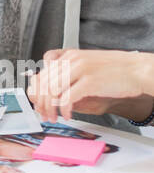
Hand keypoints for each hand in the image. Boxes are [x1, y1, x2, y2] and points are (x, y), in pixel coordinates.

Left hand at [27, 49, 150, 121]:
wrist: (137, 69)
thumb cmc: (114, 70)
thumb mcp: (87, 65)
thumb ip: (69, 74)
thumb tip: (50, 90)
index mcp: (69, 55)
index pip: (42, 72)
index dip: (36, 90)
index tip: (37, 103)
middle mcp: (72, 60)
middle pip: (44, 83)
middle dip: (41, 103)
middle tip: (44, 114)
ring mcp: (80, 70)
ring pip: (52, 91)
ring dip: (50, 108)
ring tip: (54, 117)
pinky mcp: (89, 82)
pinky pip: (67, 98)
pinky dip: (64, 110)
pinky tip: (68, 116)